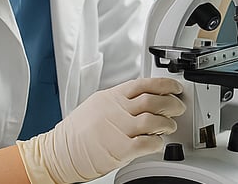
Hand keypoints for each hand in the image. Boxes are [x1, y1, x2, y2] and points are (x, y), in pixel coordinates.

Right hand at [17, 78, 185, 182]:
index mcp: (111, 97)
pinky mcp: (120, 149)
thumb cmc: (75, 133)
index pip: (144, 84)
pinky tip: (157, 143)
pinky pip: (147, 143)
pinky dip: (157, 143)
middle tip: (178, 107)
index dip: (164, 85)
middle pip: (153, 100)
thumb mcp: (95, 104)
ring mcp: (119, 129)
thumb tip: (138, 98)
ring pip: (154, 120)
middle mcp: (116, 110)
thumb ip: (117, 100)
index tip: (174, 88)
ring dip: (167, 124)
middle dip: (171, 103)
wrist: (59, 153)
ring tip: (169, 127)